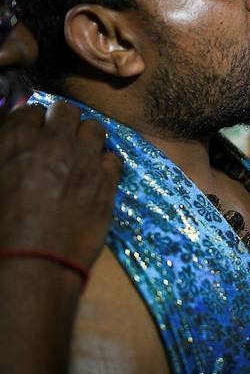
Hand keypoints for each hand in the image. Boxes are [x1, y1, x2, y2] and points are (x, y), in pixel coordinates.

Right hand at [0, 101, 121, 268]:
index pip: (31, 110)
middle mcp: (54, 142)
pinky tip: (96, 177)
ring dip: (87, 137)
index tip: (34, 133)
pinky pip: (113, 156)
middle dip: (63, 121)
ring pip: (95, 127)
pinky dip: (105, 163)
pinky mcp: (108, 180)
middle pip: (67, 110)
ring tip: (80, 155)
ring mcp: (85, 159)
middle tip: (59, 140)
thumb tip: (16, 157)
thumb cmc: (0, 229)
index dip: (33, 123)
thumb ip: (7, 156)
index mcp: (16, 141)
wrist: (32, 263)